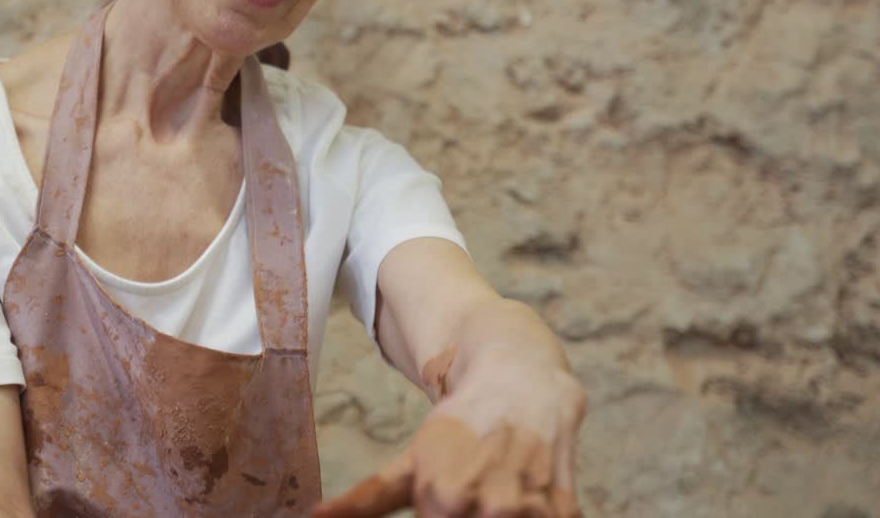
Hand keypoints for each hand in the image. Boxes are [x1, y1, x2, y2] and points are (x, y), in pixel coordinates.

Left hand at [312, 349, 586, 517]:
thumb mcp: (410, 462)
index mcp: (441, 501)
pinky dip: (534, 517)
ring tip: (495, 488)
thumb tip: (314, 516)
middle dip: (467, 514)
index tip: (441, 502)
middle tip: (469, 490)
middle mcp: (490, 511)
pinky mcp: (565, 512)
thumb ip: (367, 498)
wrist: (520, 376)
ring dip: (502, 514)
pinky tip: (523, 492)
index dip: (434, 515)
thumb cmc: (459, 423)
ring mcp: (530, 512)